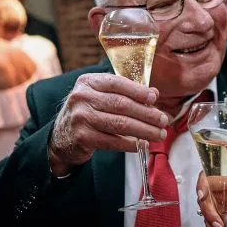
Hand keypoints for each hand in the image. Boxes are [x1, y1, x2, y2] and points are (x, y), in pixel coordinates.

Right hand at [47, 73, 169, 173]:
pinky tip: (142, 145)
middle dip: (146, 114)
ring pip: (120, 124)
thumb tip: (153, 95)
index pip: (117, 83)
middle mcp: (82, 97)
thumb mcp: (102, 97)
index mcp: (88, 82)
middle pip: (121, 104)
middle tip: (163, 121)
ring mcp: (80, 117)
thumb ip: (126, 93)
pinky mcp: (82, 137)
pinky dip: (130, 144)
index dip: (138, 91)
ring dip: (144, 130)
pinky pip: (112, 141)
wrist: (62, 136)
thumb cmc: (89, 113)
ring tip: (159, 134)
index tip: (154, 99)